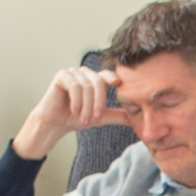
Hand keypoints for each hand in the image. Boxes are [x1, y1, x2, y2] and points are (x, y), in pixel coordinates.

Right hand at [12, 66, 129, 159]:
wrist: (56, 123)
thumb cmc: (78, 118)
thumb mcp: (101, 117)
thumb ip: (118, 115)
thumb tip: (139, 120)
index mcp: (96, 80)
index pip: (109, 75)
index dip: (115, 78)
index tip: (119, 84)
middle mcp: (86, 74)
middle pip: (99, 81)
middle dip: (99, 102)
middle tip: (96, 118)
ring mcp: (74, 73)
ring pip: (87, 86)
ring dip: (87, 105)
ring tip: (84, 118)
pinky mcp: (62, 75)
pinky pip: (74, 85)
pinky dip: (76, 100)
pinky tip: (74, 110)